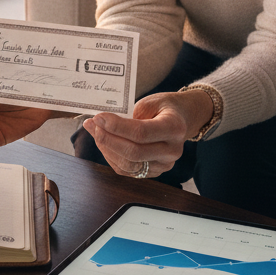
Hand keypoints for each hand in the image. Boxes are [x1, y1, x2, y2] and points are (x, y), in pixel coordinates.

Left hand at [83, 89, 213, 177]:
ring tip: (95, 131)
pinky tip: (104, 143)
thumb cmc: (164, 108)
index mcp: (174, 128)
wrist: (181, 119)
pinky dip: (111, 157)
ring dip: (106, 149)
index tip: (99, 117)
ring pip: (128, 165)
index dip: (116, 127)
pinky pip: (127, 170)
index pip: (141, 133)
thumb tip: (100, 123)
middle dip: (108, 139)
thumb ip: (129, 114)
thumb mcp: (150, 102)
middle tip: (93, 124)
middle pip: (134, 153)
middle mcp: (172, 151)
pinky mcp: (154, 172)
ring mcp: (164, 165)